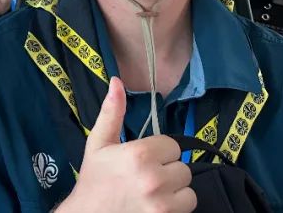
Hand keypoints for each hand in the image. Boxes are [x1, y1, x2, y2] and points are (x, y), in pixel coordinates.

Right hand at [58, 78, 194, 212]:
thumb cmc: (93, 180)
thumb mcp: (98, 143)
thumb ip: (112, 112)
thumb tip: (117, 81)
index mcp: (139, 154)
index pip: (172, 146)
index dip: (159, 152)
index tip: (144, 160)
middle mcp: (154, 178)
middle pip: (183, 167)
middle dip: (167, 171)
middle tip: (146, 178)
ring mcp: (162, 203)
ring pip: (188, 190)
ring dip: (175, 192)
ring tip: (154, 194)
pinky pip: (188, 208)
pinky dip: (176, 208)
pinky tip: (157, 206)